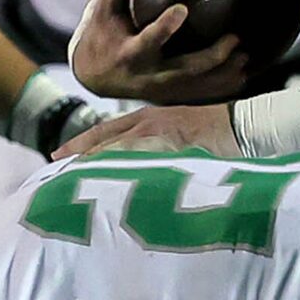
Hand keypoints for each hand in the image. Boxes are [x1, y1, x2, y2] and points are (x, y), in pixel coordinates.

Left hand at [56, 102, 239, 160]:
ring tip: (70, 177)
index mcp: (151, 118)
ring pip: (117, 147)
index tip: (59, 155)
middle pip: (105, 137)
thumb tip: (144, 167)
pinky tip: (105, 182)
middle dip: (79, 152)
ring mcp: (161, 133)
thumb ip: (161, 146)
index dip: (82, 142)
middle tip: (53, 166)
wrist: (246, 126)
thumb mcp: (183, 135)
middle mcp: (150, 122)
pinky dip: (122, 168)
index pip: (107, 129)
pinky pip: (141, 158)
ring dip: (94, 162)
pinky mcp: (172, 145)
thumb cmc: (220, 134)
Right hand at [66, 0, 248, 102]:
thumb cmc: (100, 36)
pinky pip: (201, 96)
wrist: (94, 75)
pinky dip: (222, 89)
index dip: (165, 27)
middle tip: (234, 39)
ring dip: (224, 74)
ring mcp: (162, 90)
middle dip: (213, 56)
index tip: (182, 9)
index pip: (149, 40)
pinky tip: (242, 77)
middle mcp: (148, 76)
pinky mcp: (170, 97)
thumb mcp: (103, 10)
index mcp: (130, 53)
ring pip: (198, 87)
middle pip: (185, 70)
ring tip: (244, 57)